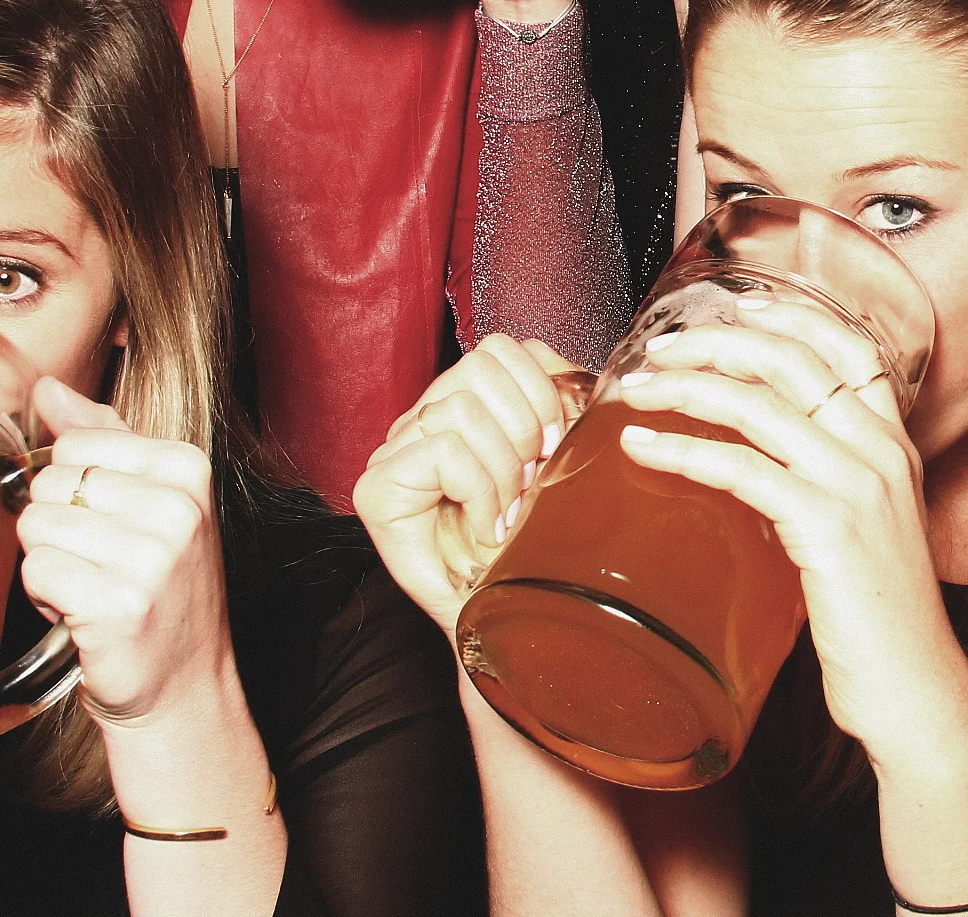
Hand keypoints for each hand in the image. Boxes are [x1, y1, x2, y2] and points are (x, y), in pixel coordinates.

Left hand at [16, 378, 234, 726]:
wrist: (182, 682)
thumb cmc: (160, 588)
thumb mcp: (150, 501)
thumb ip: (102, 437)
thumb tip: (48, 388)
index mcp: (187, 468)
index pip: (76, 443)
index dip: (72, 487)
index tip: (107, 523)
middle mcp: (177, 507)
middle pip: (50, 483)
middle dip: (56, 526)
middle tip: (97, 563)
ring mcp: (151, 557)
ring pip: (36, 527)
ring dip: (48, 564)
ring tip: (89, 588)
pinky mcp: (117, 604)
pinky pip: (36, 571)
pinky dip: (45, 596)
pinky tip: (80, 613)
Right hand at [355, 335, 584, 636]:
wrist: (502, 618)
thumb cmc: (528, 548)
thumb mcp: (558, 466)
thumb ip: (561, 413)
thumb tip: (588, 380)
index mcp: (463, 404)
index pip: (504, 348)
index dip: (543, 390)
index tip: (555, 446)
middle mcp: (422, 418)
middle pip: (483, 364)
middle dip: (526, 427)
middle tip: (531, 484)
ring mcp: (394, 449)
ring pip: (463, 407)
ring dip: (503, 469)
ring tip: (507, 511)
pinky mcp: (378, 485)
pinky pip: (444, 450)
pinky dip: (479, 493)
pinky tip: (483, 528)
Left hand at [614, 299, 962, 755]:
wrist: (915, 688)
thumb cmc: (880, 619)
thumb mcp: (866, 531)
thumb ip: (826, 486)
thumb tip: (758, 465)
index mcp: (894, 443)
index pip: (849, 347)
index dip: (790, 316)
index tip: (734, 306)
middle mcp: (881, 451)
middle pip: (792, 360)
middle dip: (716, 342)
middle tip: (659, 348)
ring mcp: (857, 485)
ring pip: (759, 404)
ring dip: (686, 387)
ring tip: (636, 390)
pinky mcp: (827, 527)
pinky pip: (741, 469)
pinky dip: (682, 450)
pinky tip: (642, 447)